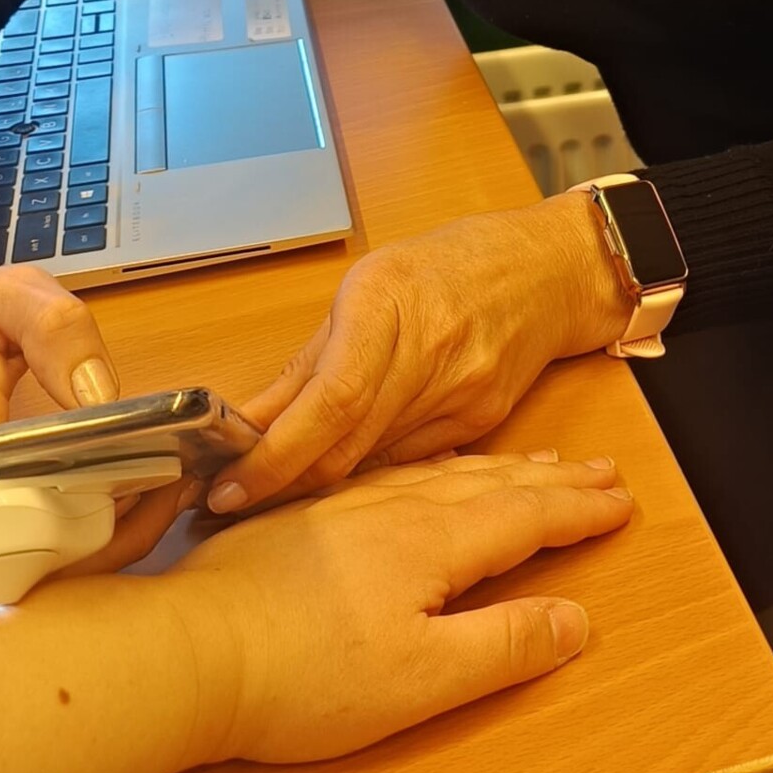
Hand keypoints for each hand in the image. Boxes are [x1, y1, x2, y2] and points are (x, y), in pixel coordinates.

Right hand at [0, 229, 185, 565]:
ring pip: (22, 564)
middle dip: (105, 535)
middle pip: (26, 553)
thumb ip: (60, 332)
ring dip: (93, 543)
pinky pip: (12, 553)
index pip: (15, 510)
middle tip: (173, 495)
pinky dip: (66, 541)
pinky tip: (118, 505)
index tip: (149, 485)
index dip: (86, 512)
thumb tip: (102, 397)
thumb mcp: (8, 293)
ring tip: (159, 498)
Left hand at [166, 451, 633, 765]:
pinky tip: (436, 471)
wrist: (190, 646)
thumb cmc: (302, 674)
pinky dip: (443, 467)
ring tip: (539, 463)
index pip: (527, 515)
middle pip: (495, 482)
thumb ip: (503, 644)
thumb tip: (575, 618)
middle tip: (602, 470)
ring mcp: (350, 505)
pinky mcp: (310, 515)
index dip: (578, 509)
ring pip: (447, 472)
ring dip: (504, 467)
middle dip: (554, 478)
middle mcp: (397, 508)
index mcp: (433, 540)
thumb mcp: (420, 678)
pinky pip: (401, 472)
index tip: (623, 500)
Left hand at [210, 192, 628, 513]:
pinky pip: (410, 464)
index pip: (330, 400)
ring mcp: (464, 390)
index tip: (226, 490)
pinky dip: (370, 476)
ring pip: (374, 464)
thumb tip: (242, 425)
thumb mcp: (369, 286)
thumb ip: (309, 363)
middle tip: (225, 505)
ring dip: (319, 484)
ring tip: (269, 498)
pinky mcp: (483, 422)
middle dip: (282, 481)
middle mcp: (430, 348)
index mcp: (389, 301)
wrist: (547, 270)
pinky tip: (343, 480)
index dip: (275, 455)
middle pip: (348, 444)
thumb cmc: (448, 267)